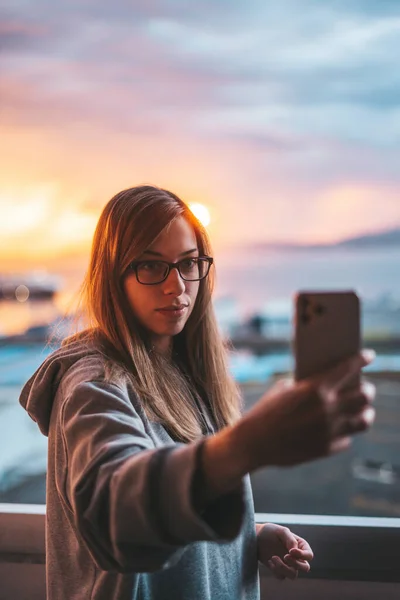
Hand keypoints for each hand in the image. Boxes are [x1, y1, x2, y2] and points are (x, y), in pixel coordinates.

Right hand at [233, 349, 375, 470]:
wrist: (253, 443)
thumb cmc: (265, 412)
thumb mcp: (284, 390)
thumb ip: (308, 386)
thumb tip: (327, 382)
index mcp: (316, 388)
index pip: (348, 368)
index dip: (362, 359)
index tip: (370, 356)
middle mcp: (328, 409)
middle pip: (365, 396)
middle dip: (367, 390)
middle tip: (365, 388)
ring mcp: (329, 430)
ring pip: (364, 420)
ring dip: (365, 413)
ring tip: (363, 411)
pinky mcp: (327, 449)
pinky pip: (347, 438)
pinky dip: (345, 432)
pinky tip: (339, 429)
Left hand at [257, 523, 312, 579]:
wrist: (256, 538)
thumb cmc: (270, 532)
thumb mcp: (280, 531)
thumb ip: (290, 539)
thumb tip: (295, 550)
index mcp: (300, 546)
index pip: (309, 555)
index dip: (302, 556)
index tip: (290, 551)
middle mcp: (296, 557)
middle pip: (305, 568)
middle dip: (296, 564)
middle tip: (285, 557)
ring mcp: (288, 565)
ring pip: (293, 575)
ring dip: (283, 568)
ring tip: (273, 557)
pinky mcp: (279, 570)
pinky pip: (281, 576)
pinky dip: (275, 570)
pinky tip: (269, 560)